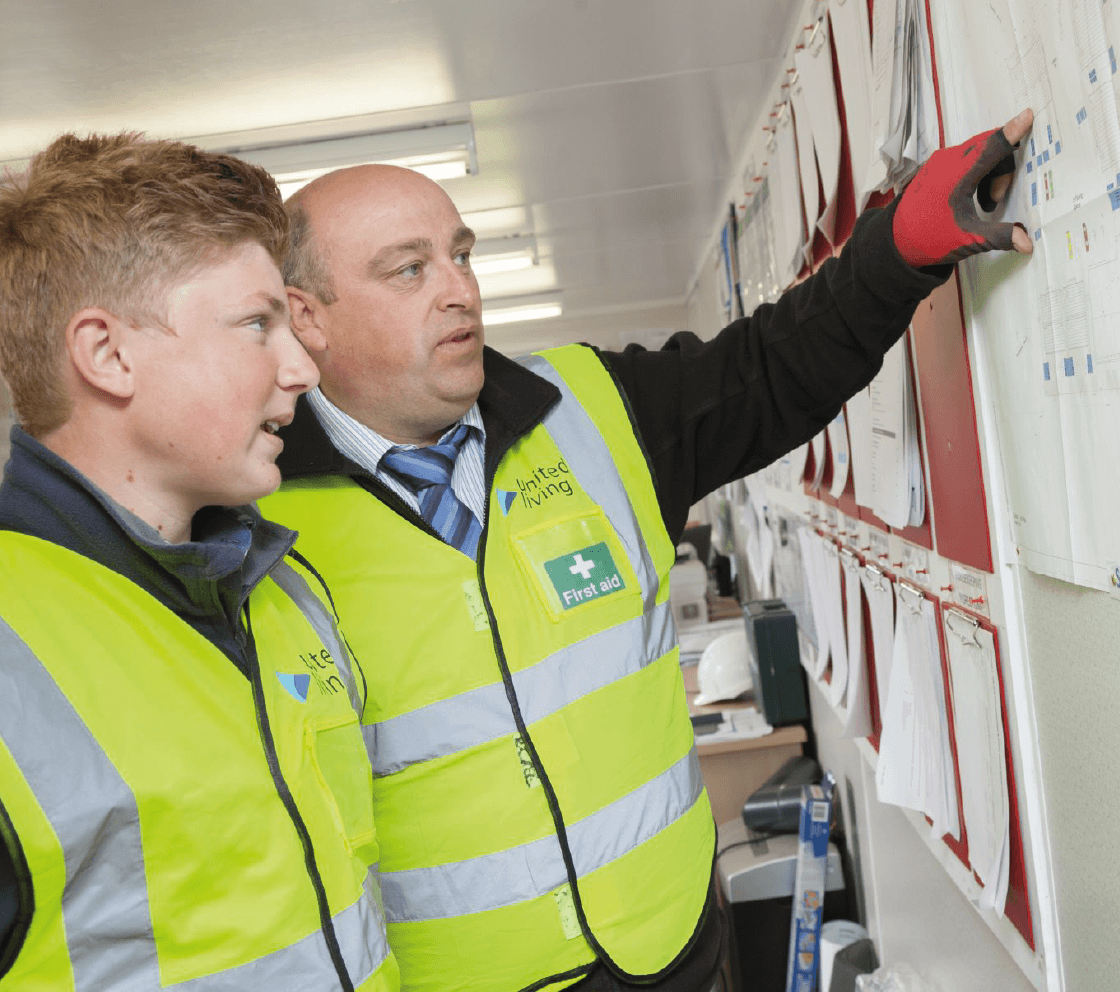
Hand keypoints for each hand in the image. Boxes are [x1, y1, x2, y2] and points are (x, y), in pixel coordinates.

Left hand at [892, 108, 1033, 267]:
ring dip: (990, 174)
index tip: (1027, 114)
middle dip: (1002, 171)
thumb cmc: (928, 238)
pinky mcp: (935, 164)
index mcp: (956, 176)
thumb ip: (999, 236)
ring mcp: (939, 160)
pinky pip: (966, 157)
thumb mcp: (966, 240)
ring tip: (983, 204)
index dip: (1011, 131)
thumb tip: (1027, 243)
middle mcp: (947, 161)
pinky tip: (971, 198)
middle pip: (990, 148)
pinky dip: (977, 173)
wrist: (895, 241)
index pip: (990, 147)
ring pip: (979, 153)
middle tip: (994, 201)